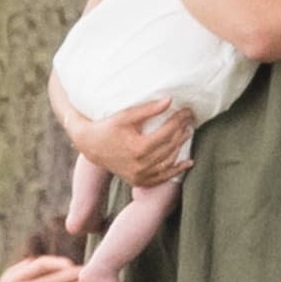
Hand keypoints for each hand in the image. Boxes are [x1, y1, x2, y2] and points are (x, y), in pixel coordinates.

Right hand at [73, 97, 193, 186]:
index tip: (187, 111)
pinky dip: (175, 170)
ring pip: (168, 162)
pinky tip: (187, 163)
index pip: (167, 132)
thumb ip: (148, 109)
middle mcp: (140, 165)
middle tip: (190, 120)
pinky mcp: (138, 180)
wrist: (91, 146)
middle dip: (182, 131)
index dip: (179, 121)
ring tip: (187, 133)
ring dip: (181, 148)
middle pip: (170, 147)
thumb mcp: (126, 116)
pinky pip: (161, 177)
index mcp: (138, 148)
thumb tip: (170, 100)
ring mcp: (139, 175)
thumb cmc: (108, 127)